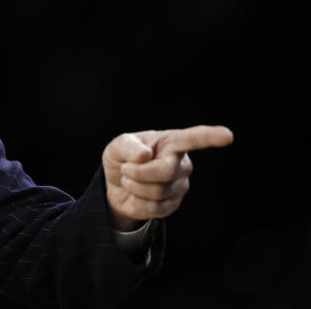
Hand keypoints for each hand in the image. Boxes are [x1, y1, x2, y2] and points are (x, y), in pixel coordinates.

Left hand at [102, 125, 232, 230]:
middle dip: (139, 172)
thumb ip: (128, 146)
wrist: (115, 184)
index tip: (227, 135)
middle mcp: (182, 163)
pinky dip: (137, 201)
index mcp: (171, 142)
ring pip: (158, 191)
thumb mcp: (118, 146)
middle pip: (165, 171)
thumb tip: (145, 155)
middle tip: (125, 169)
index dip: (210, 137)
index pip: (193, 138)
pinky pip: (155, 208)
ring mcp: (180, 185)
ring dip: (134, 186)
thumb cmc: (122, 158)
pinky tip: (136, 194)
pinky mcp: (173, 204)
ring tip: (130, 180)